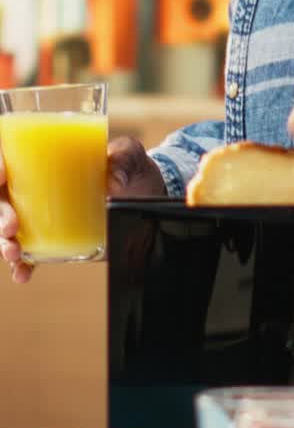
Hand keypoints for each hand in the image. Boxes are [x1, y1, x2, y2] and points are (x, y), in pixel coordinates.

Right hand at [0, 137, 166, 283]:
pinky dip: (21, 265)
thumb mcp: (129, 154)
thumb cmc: (128, 165)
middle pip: (2, 197)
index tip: (1, 174)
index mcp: (44, 156)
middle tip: (11, 226)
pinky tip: (23, 273)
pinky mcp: (51, 238)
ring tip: (15, 253)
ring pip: (7, 228)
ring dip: (4, 243)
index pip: (8, 156)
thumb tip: (114, 182)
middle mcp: (35, 186)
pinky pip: (28, 253)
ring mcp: (40, 215)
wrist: (144, 194)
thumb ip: (123, 159)